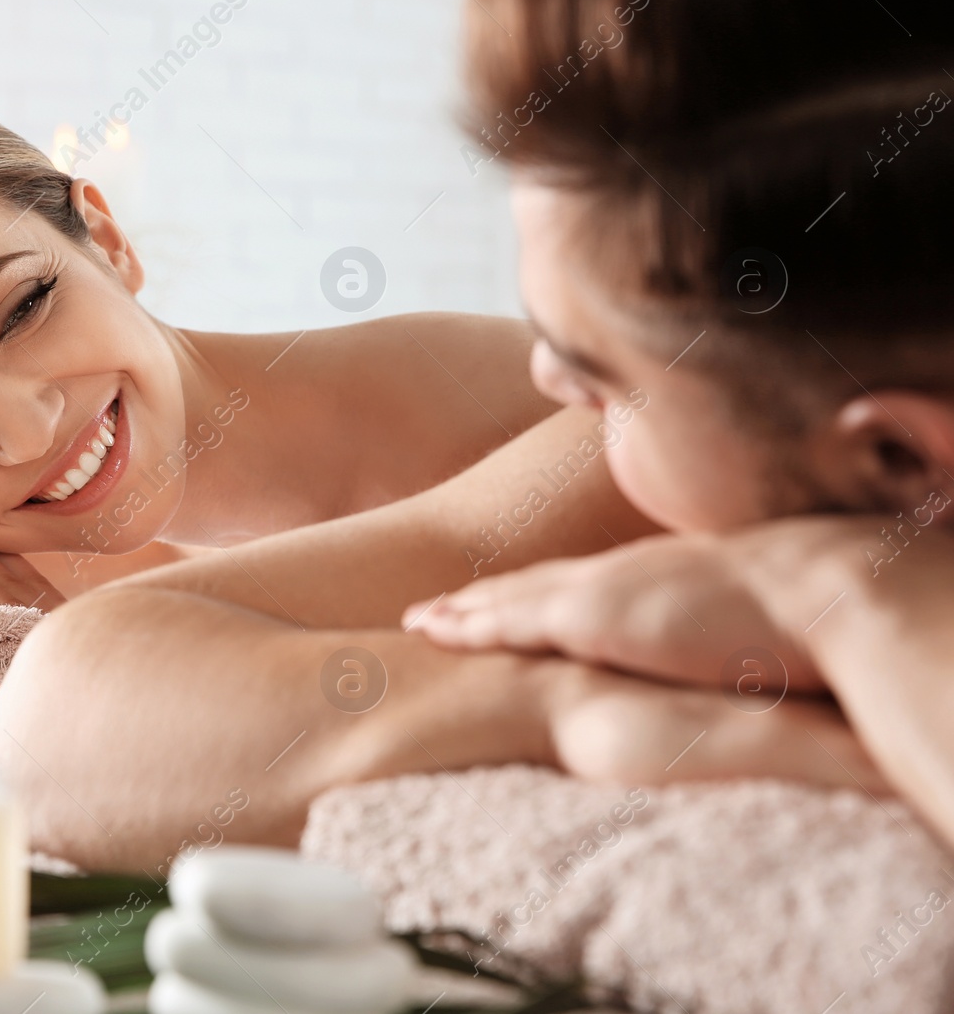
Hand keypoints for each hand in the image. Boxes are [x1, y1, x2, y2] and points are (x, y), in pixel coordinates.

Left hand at [406, 532, 826, 691]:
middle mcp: (614, 575)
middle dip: (481, 598)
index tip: (499, 601)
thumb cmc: (800, 613)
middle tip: (432, 610)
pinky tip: (428, 626)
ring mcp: (595, 590)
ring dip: (458, 611)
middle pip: (529, 584)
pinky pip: (506, 619)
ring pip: (506, 599)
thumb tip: (726, 656)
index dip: (533, 595)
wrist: (815, 592)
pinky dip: (464, 622)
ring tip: (416, 620)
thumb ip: (714, 631)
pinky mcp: (585, 612)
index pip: (576, 586)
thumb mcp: (744, 618)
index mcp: (651, 578)